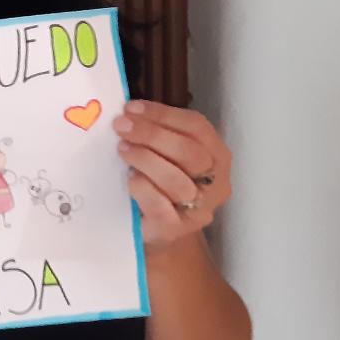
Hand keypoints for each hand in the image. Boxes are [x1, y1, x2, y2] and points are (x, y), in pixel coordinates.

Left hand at [113, 100, 231, 248]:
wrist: (154, 231)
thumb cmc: (160, 185)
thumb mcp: (165, 154)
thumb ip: (158, 134)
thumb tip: (129, 112)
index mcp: (216, 156)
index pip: (197, 127)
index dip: (164, 114)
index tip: (132, 108)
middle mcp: (215, 183)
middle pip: (190, 152)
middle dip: (152, 134)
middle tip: (122, 126)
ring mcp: (198, 209)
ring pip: (176, 180)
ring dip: (145, 159)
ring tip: (122, 149)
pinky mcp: (175, 229)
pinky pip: (159, 206)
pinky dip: (141, 187)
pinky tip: (128, 178)